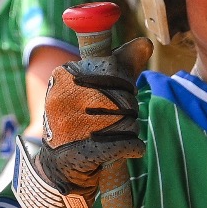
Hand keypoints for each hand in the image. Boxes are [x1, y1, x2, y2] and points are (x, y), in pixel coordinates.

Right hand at [37, 38, 151, 192]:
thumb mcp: (95, 87)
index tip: (113, 94)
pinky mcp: (87, 152)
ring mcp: (73, 126)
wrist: (59, 165)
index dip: (123, 84)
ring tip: (113, 133)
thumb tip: (146, 42)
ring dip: (130, 128)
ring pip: (130, 120)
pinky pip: (129, 143)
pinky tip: (127, 148)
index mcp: (65, 76)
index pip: (114, 70)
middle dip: (128, 108)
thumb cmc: (81, 119)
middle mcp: (65, 98)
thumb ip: (120, 64)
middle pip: (125, 96)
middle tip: (114, 118)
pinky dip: (134, 146)